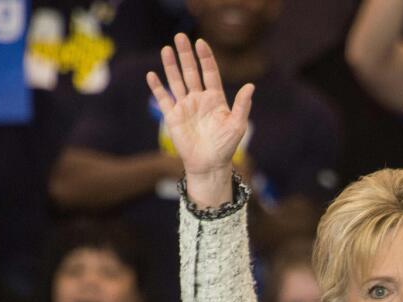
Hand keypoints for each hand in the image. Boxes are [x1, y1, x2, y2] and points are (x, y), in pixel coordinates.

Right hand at [146, 34, 253, 205]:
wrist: (209, 164)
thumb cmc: (226, 146)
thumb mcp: (237, 125)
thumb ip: (242, 105)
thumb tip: (250, 86)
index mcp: (215, 98)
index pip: (209, 72)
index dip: (205, 57)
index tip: (201, 43)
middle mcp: (199, 99)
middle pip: (191, 72)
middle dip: (186, 55)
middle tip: (180, 36)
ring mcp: (185, 106)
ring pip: (176, 81)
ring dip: (171, 65)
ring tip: (166, 49)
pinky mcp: (173, 116)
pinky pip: (163, 98)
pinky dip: (157, 87)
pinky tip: (152, 75)